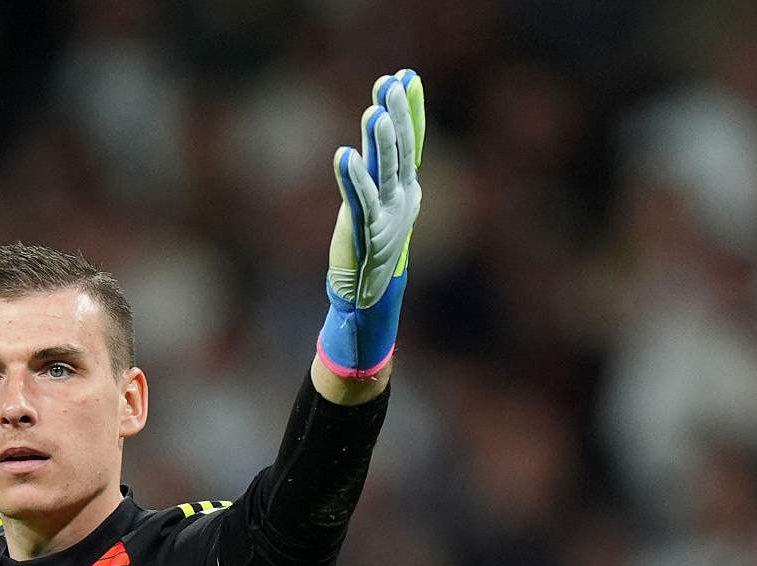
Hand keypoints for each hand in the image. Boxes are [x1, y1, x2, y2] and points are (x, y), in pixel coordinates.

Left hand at [318, 68, 424, 380]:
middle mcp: (401, 198)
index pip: (412, 140)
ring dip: (379, 142)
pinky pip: (358, 200)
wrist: (368, 297)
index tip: (407, 76)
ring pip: (383, 173)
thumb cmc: (370, 247)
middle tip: (392, 84)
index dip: (411, 109)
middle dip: (397, 116)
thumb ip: (380, 170)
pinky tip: (344, 155)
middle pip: (400, 150)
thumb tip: (379, 135)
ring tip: (374, 112)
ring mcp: (386, 216)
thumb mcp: (380, 204)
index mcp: (407, 188)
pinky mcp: (365, 233)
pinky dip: (351, 178)